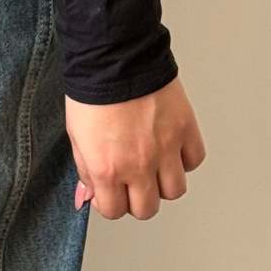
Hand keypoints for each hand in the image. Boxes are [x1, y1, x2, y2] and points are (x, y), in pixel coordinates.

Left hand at [66, 76, 204, 220]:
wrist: (116, 59)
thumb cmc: (92, 93)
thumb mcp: (76, 137)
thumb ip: (86, 170)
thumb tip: (91, 193)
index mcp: (108, 169)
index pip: (115, 211)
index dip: (112, 203)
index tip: (111, 192)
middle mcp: (139, 165)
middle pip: (148, 209)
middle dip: (138, 199)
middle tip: (133, 183)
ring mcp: (166, 149)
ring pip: (175, 190)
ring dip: (163, 183)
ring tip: (154, 167)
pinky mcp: (185, 130)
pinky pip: (194, 160)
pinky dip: (184, 159)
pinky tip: (171, 149)